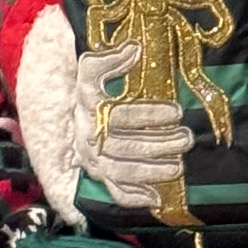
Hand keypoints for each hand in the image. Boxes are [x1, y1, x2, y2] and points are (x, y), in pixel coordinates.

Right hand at [76, 42, 193, 208]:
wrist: (62, 110)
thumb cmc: (85, 86)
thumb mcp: (91, 67)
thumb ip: (110, 59)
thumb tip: (134, 49)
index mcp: (89, 111)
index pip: (120, 116)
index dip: (149, 115)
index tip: (177, 112)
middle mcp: (89, 139)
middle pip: (124, 147)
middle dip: (158, 144)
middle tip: (186, 138)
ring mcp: (92, 160)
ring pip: (121, 171)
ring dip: (150, 171)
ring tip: (178, 166)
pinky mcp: (97, 174)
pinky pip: (113, 190)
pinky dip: (133, 197)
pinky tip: (157, 198)